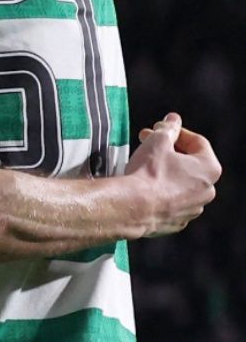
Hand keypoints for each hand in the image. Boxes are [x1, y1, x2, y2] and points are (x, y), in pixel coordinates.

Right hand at [124, 112, 219, 236]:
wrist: (131, 207)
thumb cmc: (148, 173)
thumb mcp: (158, 142)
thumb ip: (168, 128)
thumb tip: (173, 120)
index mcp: (209, 169)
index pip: (197, 142)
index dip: (176, 132)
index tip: (160, 129)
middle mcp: (207, 190)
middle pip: (190, 165)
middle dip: (170, 153)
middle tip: (149, 146)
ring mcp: (193, 209)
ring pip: (181, 185)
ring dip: (167, 174)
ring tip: (145, 168)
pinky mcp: (176, 222)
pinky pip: (171, 203)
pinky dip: (161, 194)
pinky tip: (145, 188)